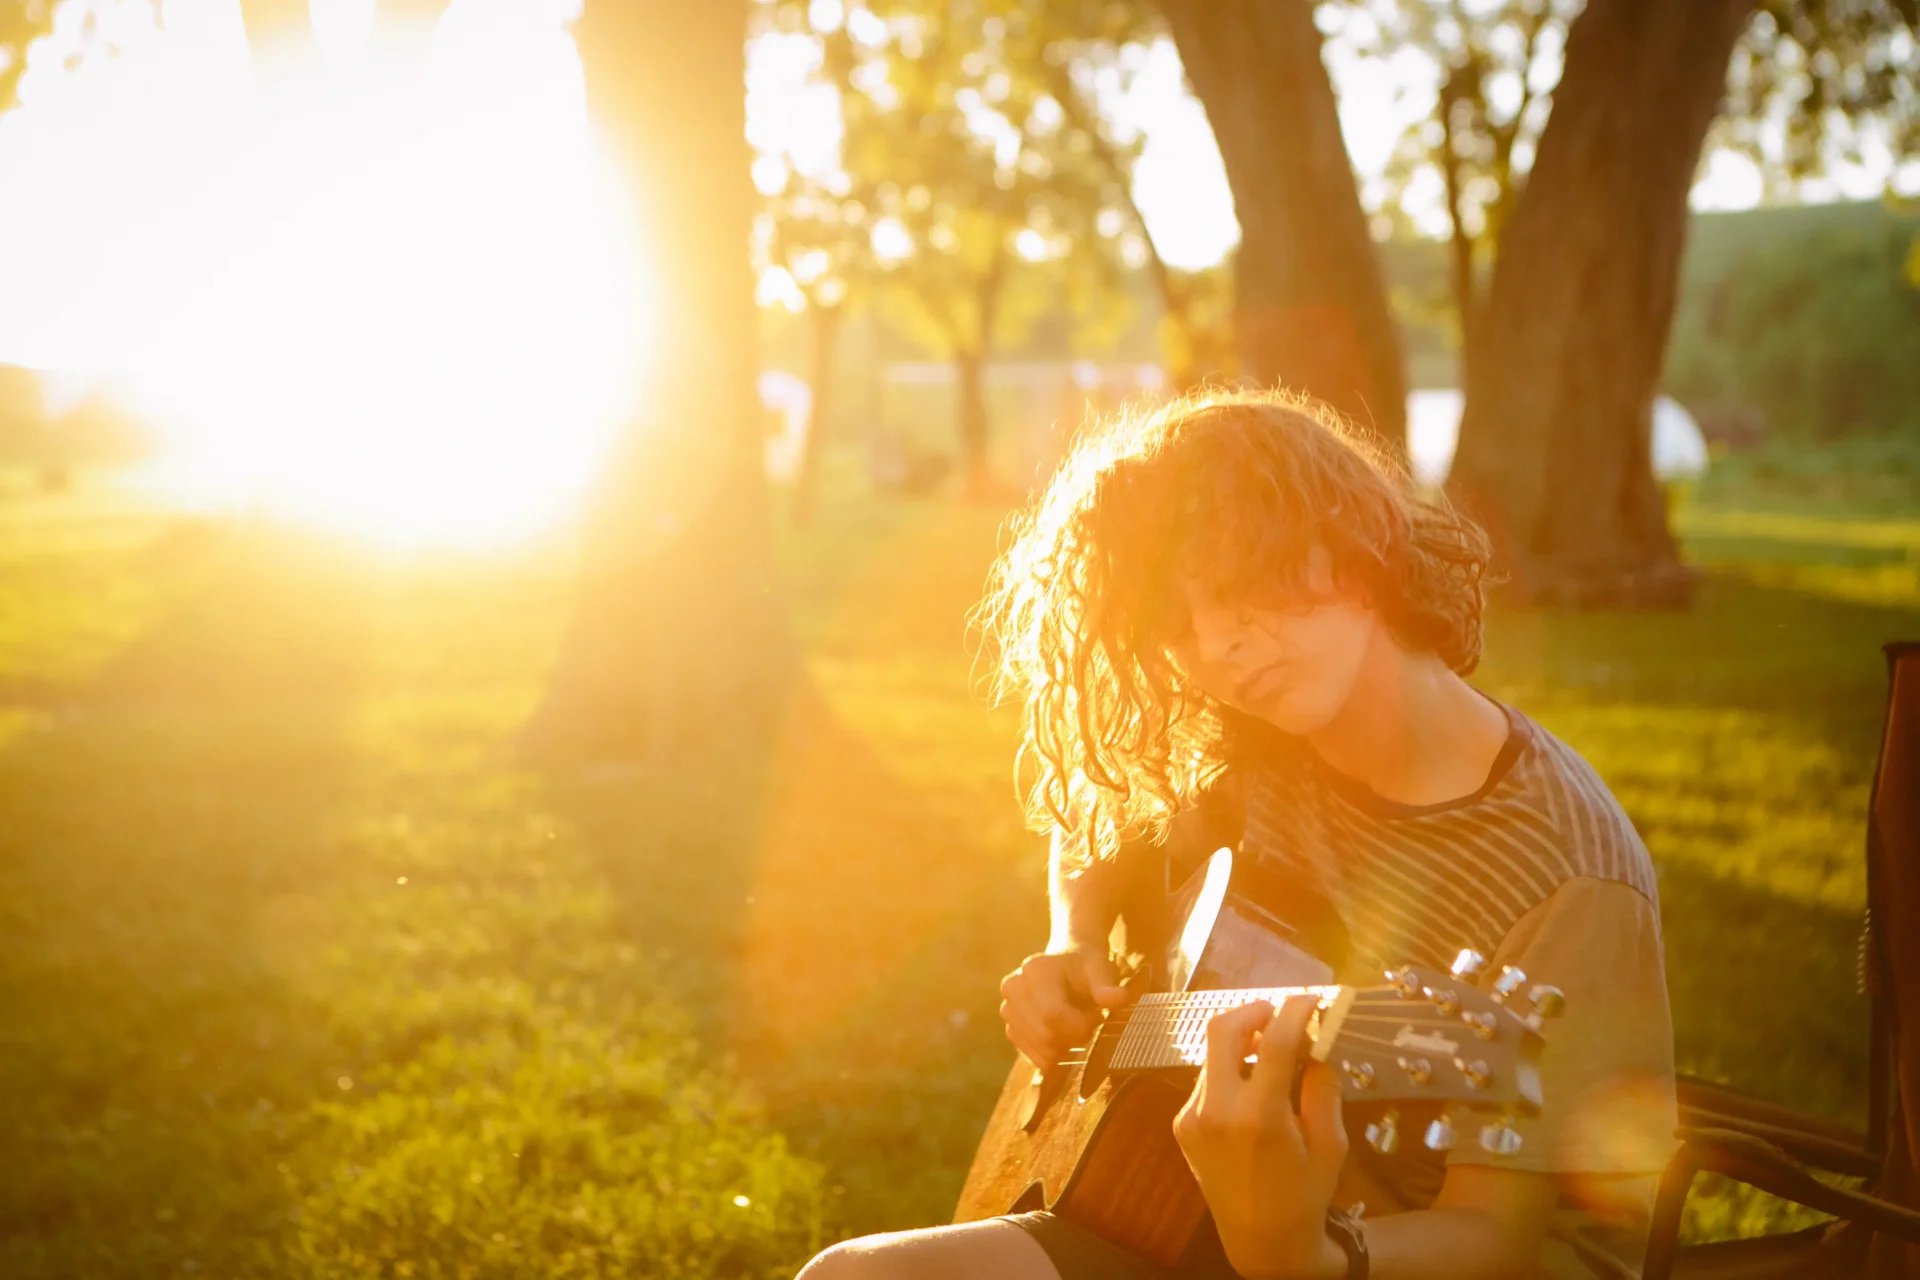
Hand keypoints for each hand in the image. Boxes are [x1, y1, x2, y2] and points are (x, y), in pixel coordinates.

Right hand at [998, 946, 1128, 1069]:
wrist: (1065, 965)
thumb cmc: (1085, 967)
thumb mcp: (1100, 970)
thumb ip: (1107, 985)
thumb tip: (1120, 998)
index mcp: (1034, 970)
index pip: (1052, 1014)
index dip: (1079, 1025)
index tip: (1096, 1016)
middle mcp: (1013, 988)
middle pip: (1046, 1035)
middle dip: (1074, 1036)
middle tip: (1089, 1019)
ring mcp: (1007, 1009)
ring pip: (1041, 1049)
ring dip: (1065, 1045)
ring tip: (1075, 1022)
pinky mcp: (1010, 1027)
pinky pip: (1034, 1056)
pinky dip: (1054, 1052)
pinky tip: (1063, 1033)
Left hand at [1172, 996, 1349, 1279]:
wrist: (1261, 1240)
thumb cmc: (1305, 1193)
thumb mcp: (1329, 1144)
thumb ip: (1323, 1088)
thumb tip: (1317, 1041)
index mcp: (1260, 1118)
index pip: (1273, 1042)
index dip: (1293, 1010)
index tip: (1310, 998)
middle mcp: (1217, 1111)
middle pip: (1221, 1029)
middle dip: (1251, 1010)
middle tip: (1277, 1012)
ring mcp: (1193, 1117)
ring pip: (1212, 1054)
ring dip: (1241, 1042)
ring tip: (1270, 1051)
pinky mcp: (1183, 1124)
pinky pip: (1206, 1081)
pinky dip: (1230, 1072)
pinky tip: (1252, 1089)